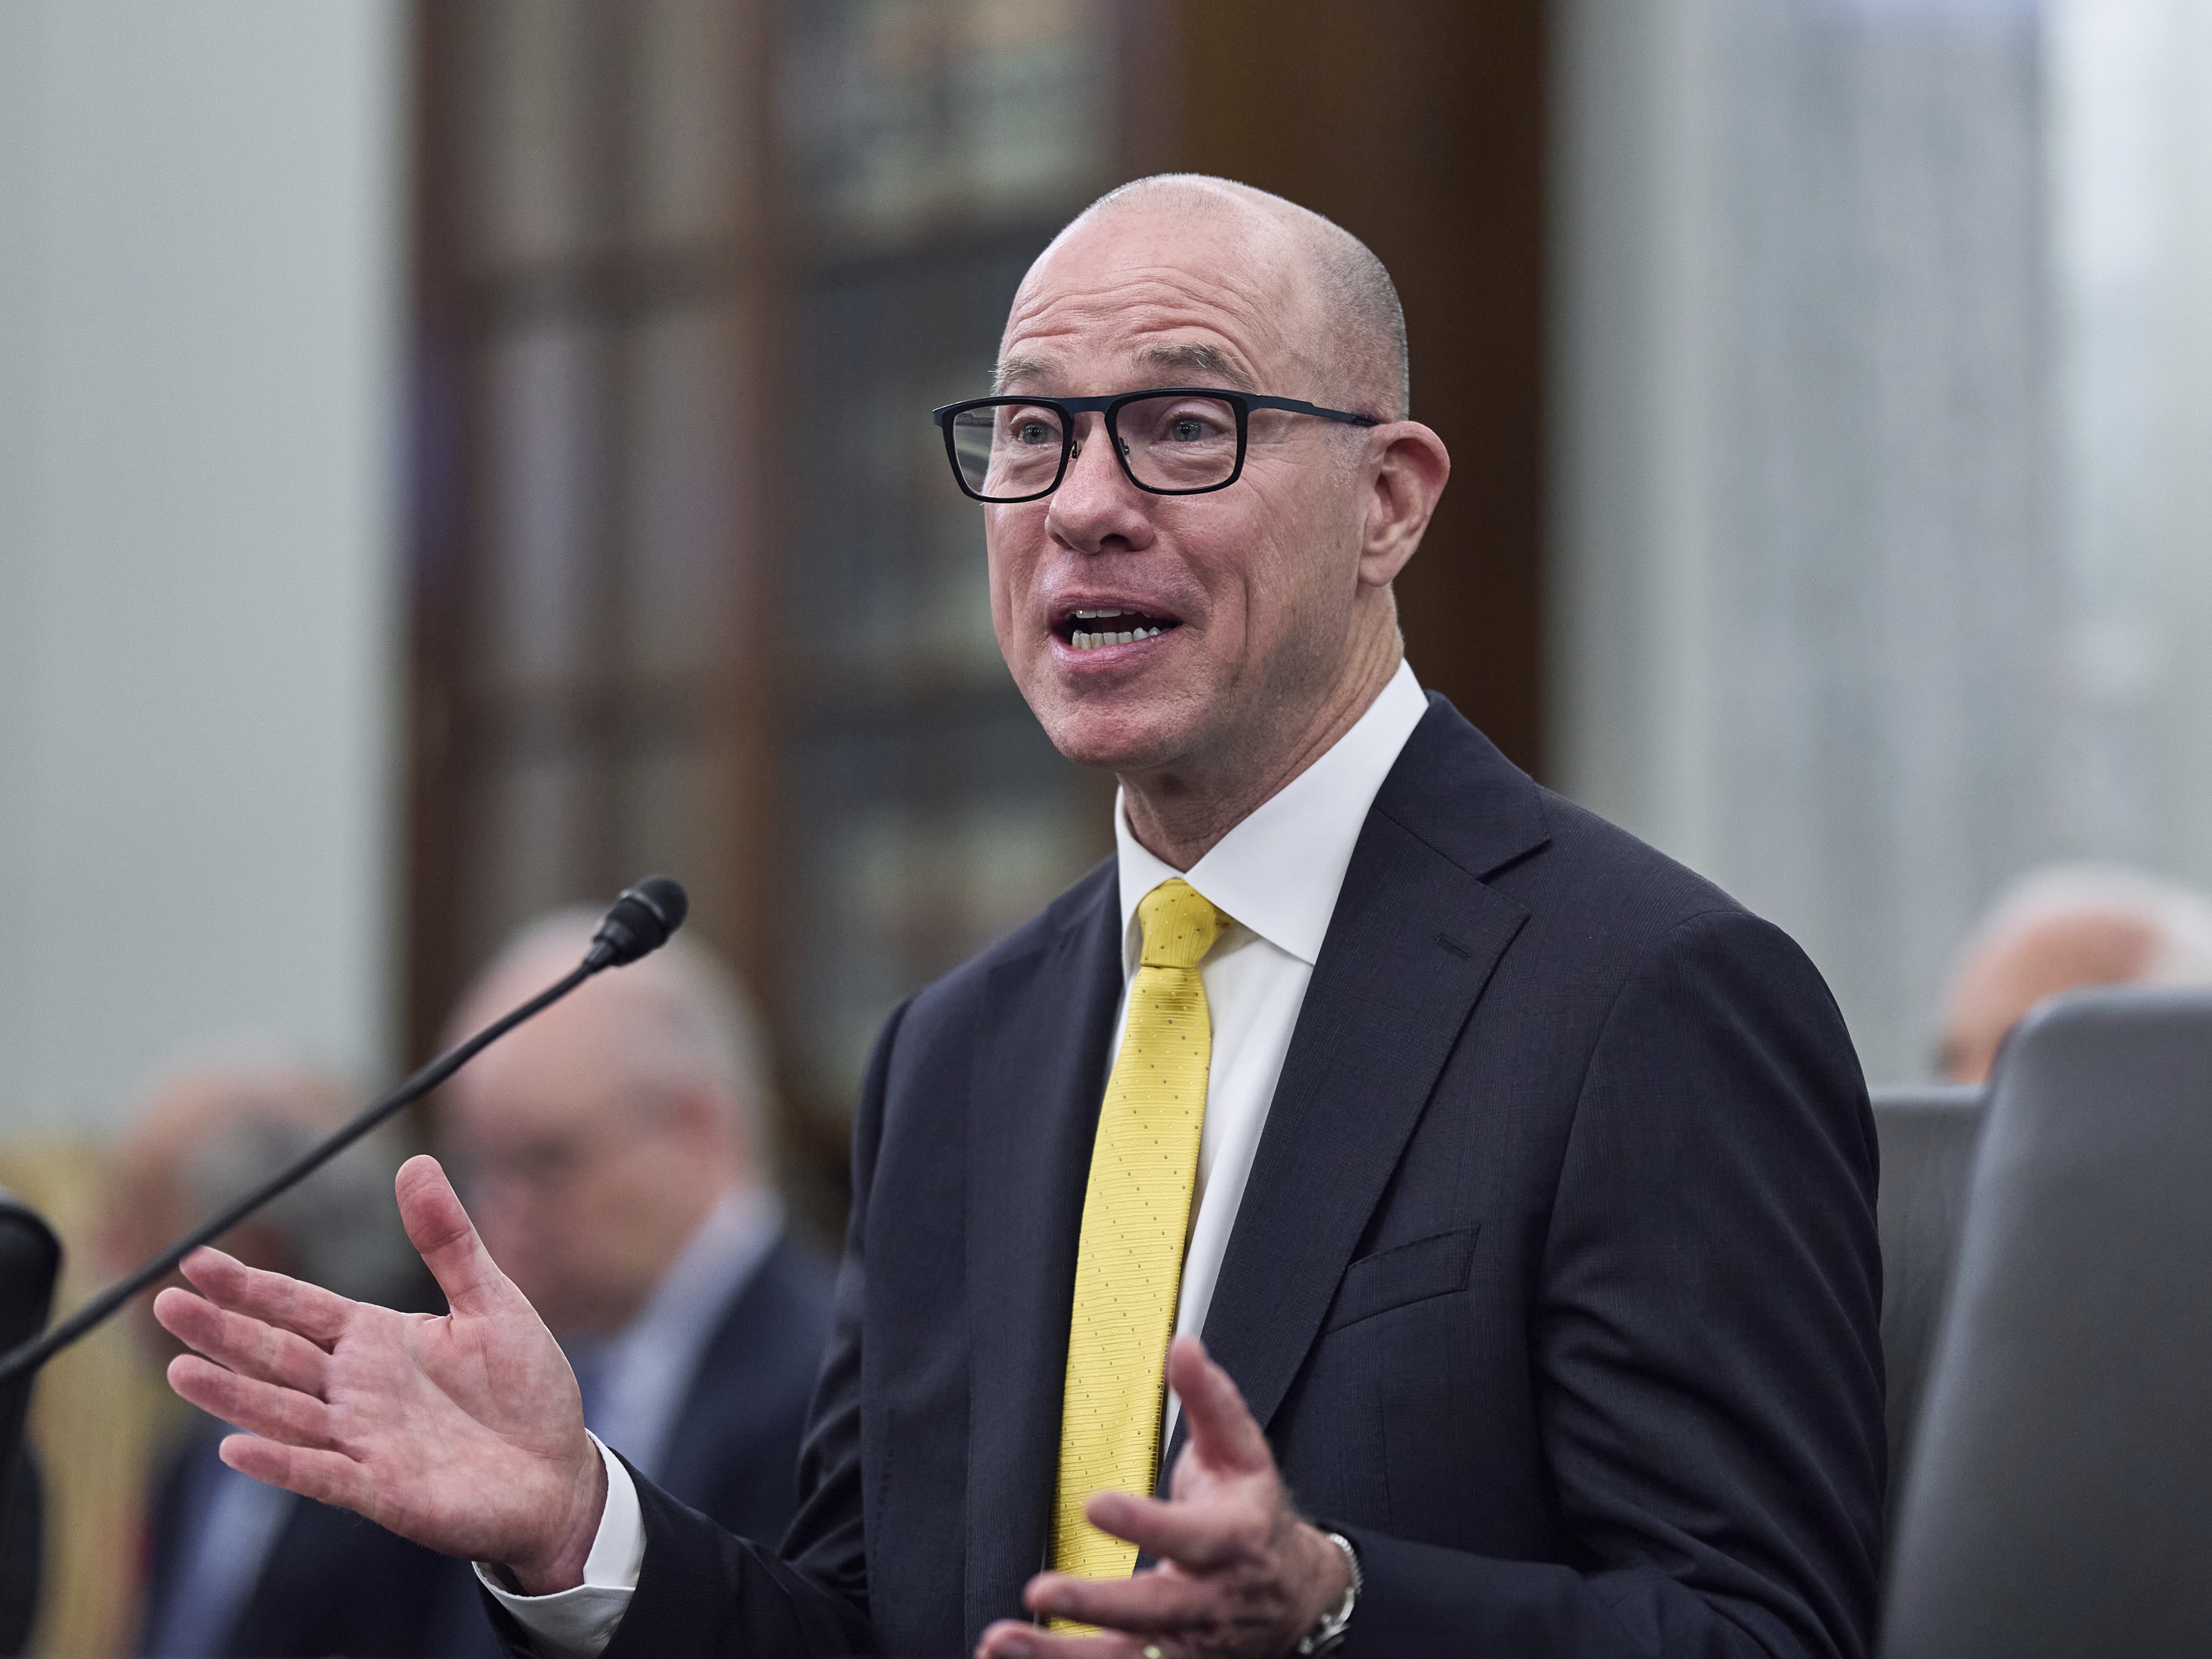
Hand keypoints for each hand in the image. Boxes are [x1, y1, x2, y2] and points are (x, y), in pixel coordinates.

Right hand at [155, 1154, 604, 1593]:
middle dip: (221, 1331)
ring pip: (283, 1414)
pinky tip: (235, 1448)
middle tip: (164, 1304)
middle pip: (274, 1356)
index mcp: (376, 1340)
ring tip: (179, 1370)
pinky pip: (322, 1475)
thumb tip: (418, 1162)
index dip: (249, 1286)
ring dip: (232, 1395)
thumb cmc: (524, 1388)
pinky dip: (282, 1463)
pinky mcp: (383, 1490)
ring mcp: (364, 1441)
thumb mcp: (493, 1301)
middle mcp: (356, 1389)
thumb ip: (449, 1240)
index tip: (196, 1259)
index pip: (298, 1308)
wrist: (559, 1472)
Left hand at [975, 1335, 1350, 1658]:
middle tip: (1041, 1590)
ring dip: (1060, 1656)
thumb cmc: (1254, 1516)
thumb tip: (1184, 1346)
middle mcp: (1211, 1604)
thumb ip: (1211, 1401)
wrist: (1296, 1597)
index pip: (1190, 1536)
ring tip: (1002, 1639)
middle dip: (1097, 1606)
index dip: (1144, 1522)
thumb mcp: (1244, 1454)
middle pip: (1155, 1612)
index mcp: (1233, 1542)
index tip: (1094, 1503)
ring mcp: (1188, 1647)